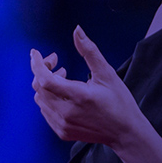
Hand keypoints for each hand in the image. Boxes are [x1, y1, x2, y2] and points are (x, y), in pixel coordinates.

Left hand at [30, 26, 148, 147]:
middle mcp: (67, 113)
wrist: (125, 132)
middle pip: (39, 87)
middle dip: (43, 70)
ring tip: (62, 76)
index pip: (45, 79)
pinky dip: (48, 98)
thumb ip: (89, 51)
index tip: (36, 53)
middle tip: (56, 62)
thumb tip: (77, 30)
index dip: (37, 64)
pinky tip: (62, 93)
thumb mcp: (107, 73)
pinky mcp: (62, 132)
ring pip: (40, 99)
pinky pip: (45, 111)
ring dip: (45, 84)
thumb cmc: (119, 102)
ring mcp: (63, 125)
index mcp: (78, 96)